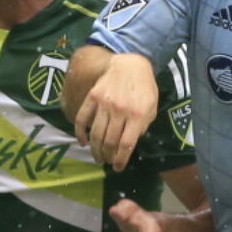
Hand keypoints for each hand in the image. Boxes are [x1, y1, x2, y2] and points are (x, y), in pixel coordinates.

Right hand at [74, 54, 157, 170]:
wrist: (130, 64)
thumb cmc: (144, 88)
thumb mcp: (151, 108)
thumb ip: (143, 126)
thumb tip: (129, 144)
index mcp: (137, 115)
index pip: (126, 144)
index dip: (120, 160)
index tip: (117, 168)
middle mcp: (119, 111)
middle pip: (109, 141)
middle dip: (108, 156)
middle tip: (107, 162)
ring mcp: (103, 104)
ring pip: (96, 134)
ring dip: (95, 150)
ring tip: (98, 158)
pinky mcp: (92, 97)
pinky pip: (82, 118)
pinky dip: (80, 133)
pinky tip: (83, 142)